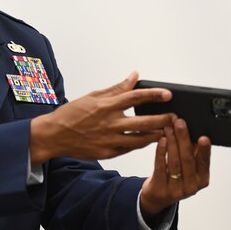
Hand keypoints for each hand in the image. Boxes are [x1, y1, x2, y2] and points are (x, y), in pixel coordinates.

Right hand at [29, 72, 173, 162]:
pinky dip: (141, 144)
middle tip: (175, 117)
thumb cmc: (73, 113)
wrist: (54, 135)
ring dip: (157, 135)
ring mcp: (109, 140)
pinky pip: (130, 148)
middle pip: (144, 122)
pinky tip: (151, 140)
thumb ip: (117, 88)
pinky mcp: (108, 153)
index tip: (168, 94)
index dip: (154, 95)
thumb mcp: (94, 95)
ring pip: (141, 140)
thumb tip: (135, 76)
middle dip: (163, 120)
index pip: (135, 97)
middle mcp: (110, 124)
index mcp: (106, 106)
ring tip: (168, 131)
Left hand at [139, 118, 210, 218]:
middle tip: (180, 123)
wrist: (159, 197)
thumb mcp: (190, 168)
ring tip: (169, 128)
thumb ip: (193, 153)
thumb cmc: (177, 179)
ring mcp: (175, 190)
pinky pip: (161, 167)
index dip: (204, 150)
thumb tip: (195, 131)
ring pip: (174, 162)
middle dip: (184, 139)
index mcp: (202, 180)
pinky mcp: (160, 189)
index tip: (204, 137)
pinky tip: (162, 141)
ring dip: (172, 142)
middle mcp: (191, 187)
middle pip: (187, 160)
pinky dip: (161, 152)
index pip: (204, 163)